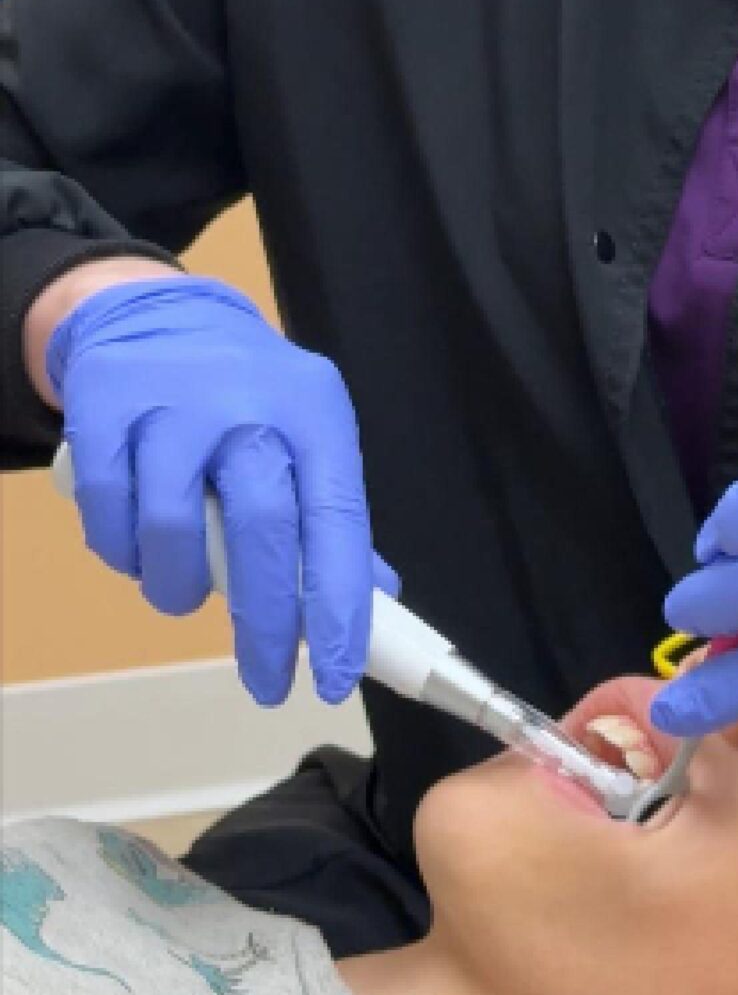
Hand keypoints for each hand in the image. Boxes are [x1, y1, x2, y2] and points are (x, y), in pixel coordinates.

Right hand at [45, 276, 397, 706]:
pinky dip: (120, 550)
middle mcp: (250, 403)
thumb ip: (332, 515)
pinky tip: (135, 545)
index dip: (339, 606)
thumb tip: (375, 598)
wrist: (159, 313)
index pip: (338, 521)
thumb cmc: (246, 395)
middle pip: (263, 529)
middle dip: (266, 624)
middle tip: (266, 681)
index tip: (332, 676)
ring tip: (181, 589)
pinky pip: (108, 512)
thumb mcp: (307, 435)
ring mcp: (173, 403)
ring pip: (172, 530)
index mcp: (315, 414)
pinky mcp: (105, 409)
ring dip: (177, 588)